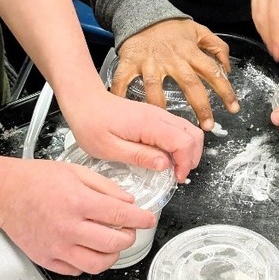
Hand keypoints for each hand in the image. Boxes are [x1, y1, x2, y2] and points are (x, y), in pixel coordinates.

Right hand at [0, 158, 158, 274]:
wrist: (5, 193)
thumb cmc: (35, 179)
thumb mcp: (76, 171)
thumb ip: (105, 187)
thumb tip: (127, 202)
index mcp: (78, 202)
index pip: (120, 216)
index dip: (141, 219)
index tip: (148, 219)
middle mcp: (69, 227)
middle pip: (113, 243)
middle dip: (129, 237)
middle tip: (129, 230)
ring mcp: (57, 246)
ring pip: (98, 264)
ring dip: (112, 255)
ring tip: (111, 244)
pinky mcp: (47, 258)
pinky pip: (76, 270)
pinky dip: (88, 263)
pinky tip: (88, 249)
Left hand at [64, 85, 204, 180]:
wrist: (84, 102)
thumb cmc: (91, 124)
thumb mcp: (110, 148)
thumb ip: (139, 156)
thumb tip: (165, 165)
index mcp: (149, 124)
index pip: (184, 142)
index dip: (185, 163)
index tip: (176, 178)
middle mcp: (158, 116)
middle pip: (194, 135)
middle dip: (192, 158)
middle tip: (177, 175)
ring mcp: (158, 114)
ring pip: (189, 131)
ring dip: (188, 151)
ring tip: (173, 168)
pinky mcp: (155, 117)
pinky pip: (178, 129)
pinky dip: (180, 144)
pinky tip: (165, 157)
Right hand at [109, 20, 238, 131]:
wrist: (142, 13)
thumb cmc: (170, 26)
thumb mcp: (198, 30)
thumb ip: (217, 47)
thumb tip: (227, 68)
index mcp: (189, 51)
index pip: (212, 71)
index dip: (225, 90)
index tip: (233, 108)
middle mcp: (171, 58)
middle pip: (189, 83)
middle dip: (200, 106)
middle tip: (207, 126)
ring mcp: (149, 61)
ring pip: (155, 85)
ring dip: (160, 105)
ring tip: (165, 124)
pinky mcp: (130, 62)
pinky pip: (123, 80)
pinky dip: (119, 94)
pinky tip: (121, 109)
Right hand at [251, 0, 278, 59]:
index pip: (276, 16)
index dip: (277, 38)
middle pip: (263, 17)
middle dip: (269, 38)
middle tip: (278, 55)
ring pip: (256, 13)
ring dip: (263, 32)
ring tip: (274, 47)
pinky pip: (256, 6)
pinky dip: (261, 21)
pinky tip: (270, 31)